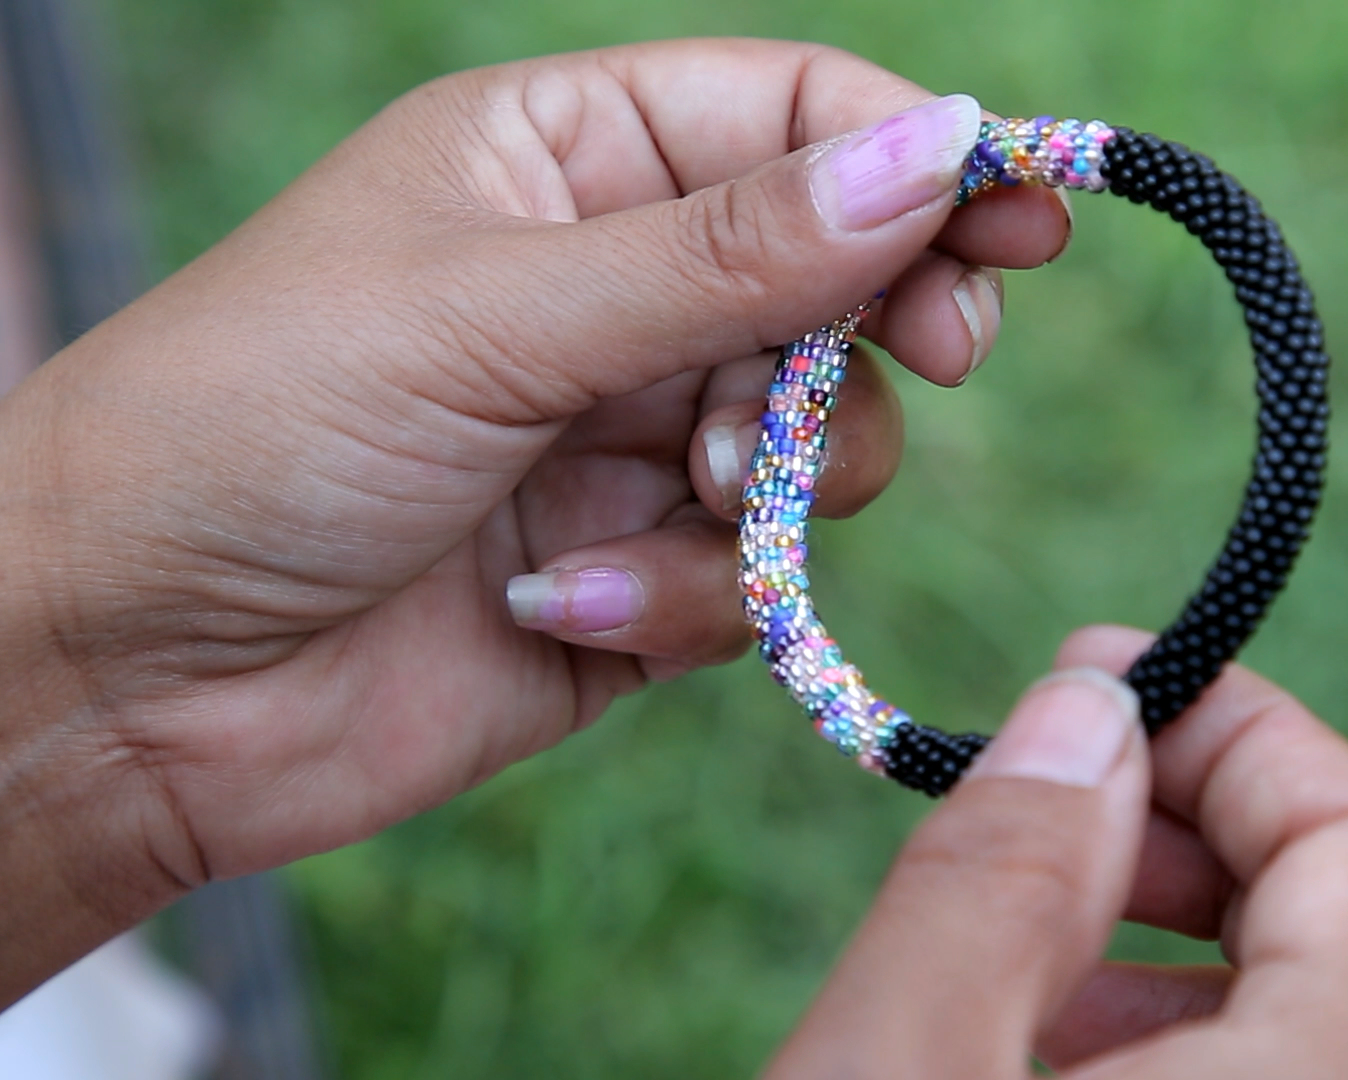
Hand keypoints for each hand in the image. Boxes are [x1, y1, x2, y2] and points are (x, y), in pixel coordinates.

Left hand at [0, 39, 1068, 1001]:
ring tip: (672, 491)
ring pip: (822, 437)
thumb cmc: (253, 428)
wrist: (120, 682)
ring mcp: (627, 437)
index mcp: (562, 163)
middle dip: (883, 322)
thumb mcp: (496, 309)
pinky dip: (697, 592)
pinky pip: (756, 574)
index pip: (792, 119)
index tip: (1027, 213)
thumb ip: (729, 249)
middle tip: (939, 351)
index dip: (919, 156)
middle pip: (840, 275)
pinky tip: (575, 600)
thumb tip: (937, 150)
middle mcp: (610, 292)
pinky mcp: (639, 580)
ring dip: (774, 477)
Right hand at [770, 626, 1347, 1078]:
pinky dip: (1252, 1046)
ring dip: (1251, 948)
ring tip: (1058, 961)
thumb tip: (1091, 711)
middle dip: (1255, 833)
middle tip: (1086, 815)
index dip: (1244, 731)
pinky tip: (1088, 1063)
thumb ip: (1001, 883)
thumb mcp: (887, 1079)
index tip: (1098, 687)